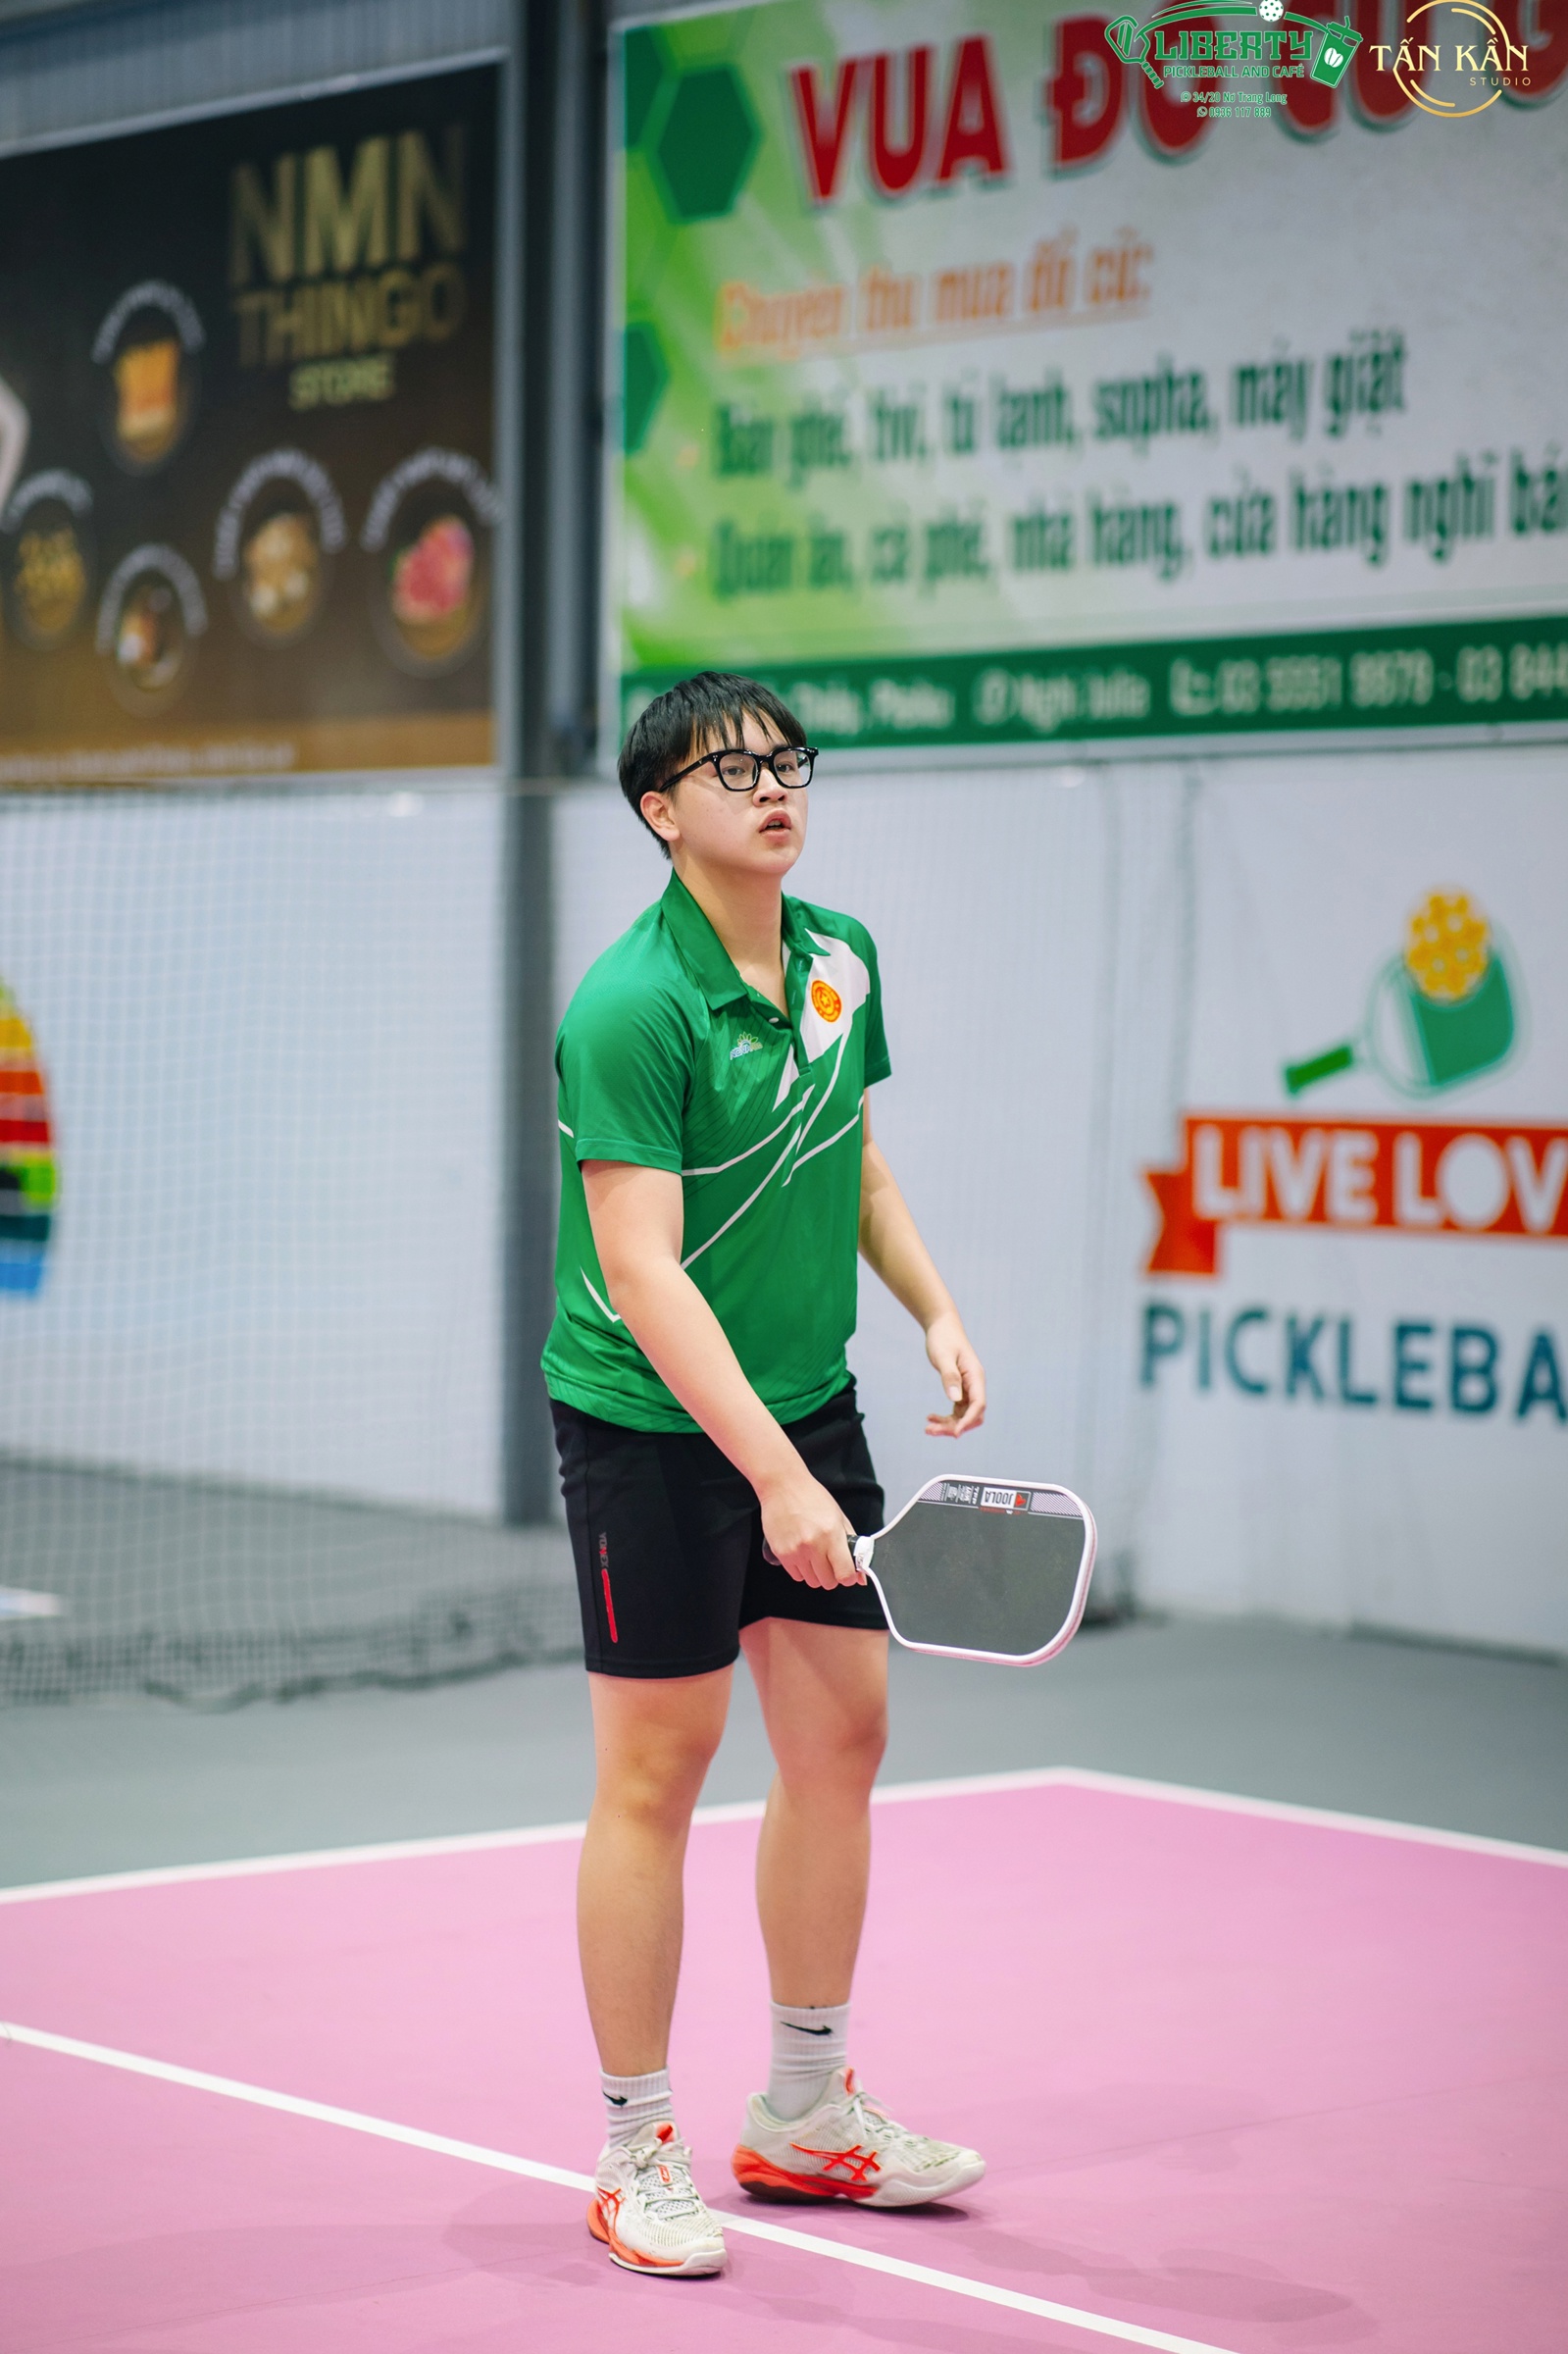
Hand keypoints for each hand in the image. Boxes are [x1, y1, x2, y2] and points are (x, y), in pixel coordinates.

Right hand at [758, 1468, 862, 1588]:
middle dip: (832, 1575)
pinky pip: (796, 1575)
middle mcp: (813, 1545)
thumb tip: (861, 1574)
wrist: (783, 1486)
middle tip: (829, 1561)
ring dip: (816, 1573)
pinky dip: (801, 1569)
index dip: (849, 1577)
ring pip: (812, 1581)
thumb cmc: (812, 1498)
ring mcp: (795, 1551)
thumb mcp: (839, 1517)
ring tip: (813, 1554)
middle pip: (828, 1582)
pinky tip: (801, 1553)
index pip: (844, 1574)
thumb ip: (852, 1545)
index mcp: (831, 1534)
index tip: (848, 1573)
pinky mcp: (781, 1553)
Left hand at [924, 1310, 985, 1437]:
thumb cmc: (943, 1338)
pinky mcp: (960, 1389)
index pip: (978, 1405)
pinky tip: (930, 1417)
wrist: (941, 1326)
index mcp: (976, 1377)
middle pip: (972, 1415)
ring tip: (927, 1428)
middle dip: (955, 1427)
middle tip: (931, 1430)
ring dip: (948, 1424)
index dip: (968, 1421)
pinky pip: (956, 1410)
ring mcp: (968, 1389)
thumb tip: (955, 1399)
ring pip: (963, 1416)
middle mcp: (975, 1385)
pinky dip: (945, 1417)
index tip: (954, 1433)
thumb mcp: (943, 1357)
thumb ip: (950, 1377)